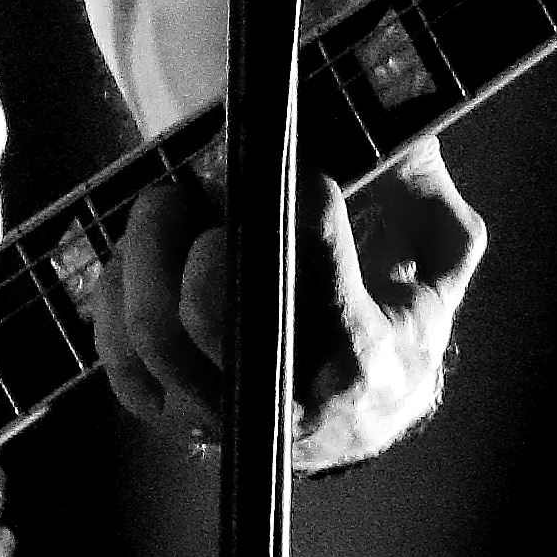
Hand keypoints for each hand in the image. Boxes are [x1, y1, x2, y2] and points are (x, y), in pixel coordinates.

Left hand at [91, 137, 481, 472]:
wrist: (366, 414)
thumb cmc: (396, 321)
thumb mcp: (441, 258)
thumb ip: (429, 196)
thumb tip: (401, 139)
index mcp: (364, 360)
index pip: (314, 267)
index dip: (298, 198)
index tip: (294, 158)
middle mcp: (288, 407)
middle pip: (208, 310)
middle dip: (202, 229)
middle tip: (213, 178)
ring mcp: (222, 417)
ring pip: (154, 333)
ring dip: (146, 250)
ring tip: (169, 200)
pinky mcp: (174, 417)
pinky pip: (121, 358)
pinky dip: (116, 296)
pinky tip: (140, 255)